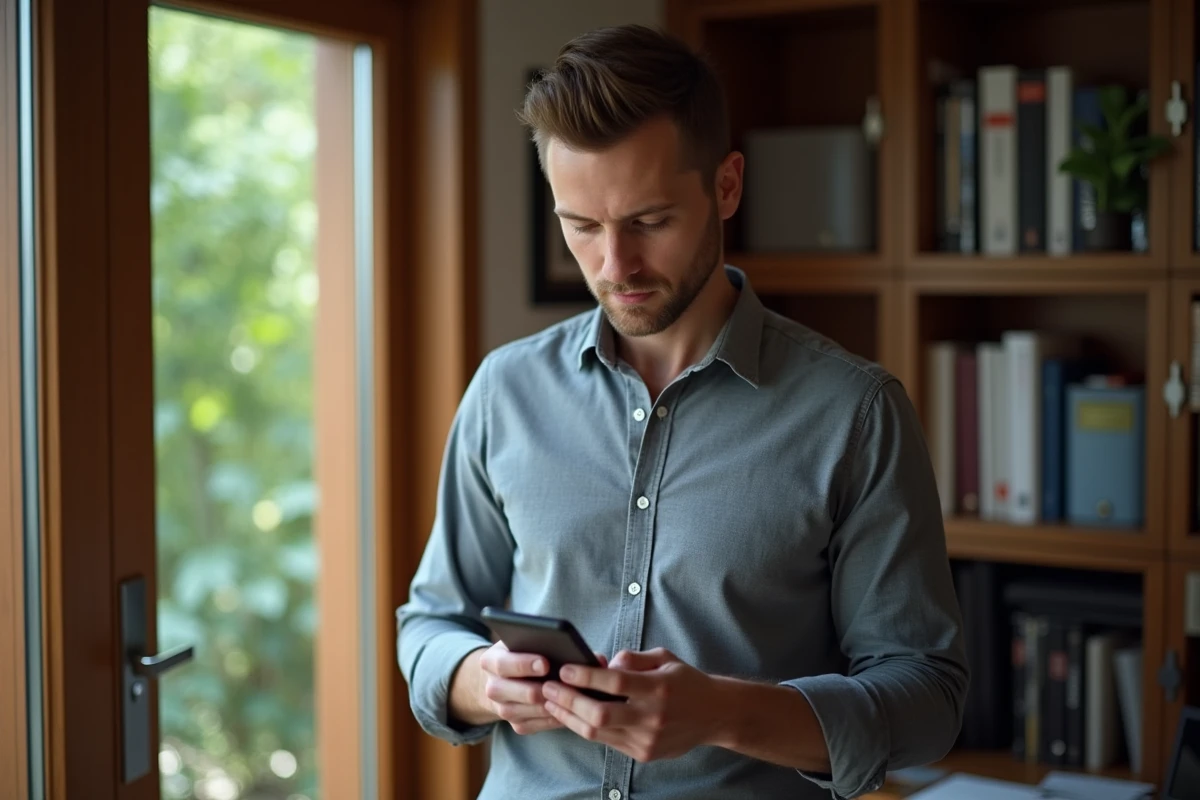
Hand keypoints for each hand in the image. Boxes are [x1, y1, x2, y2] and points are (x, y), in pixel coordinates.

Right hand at [477, 641, 607, 735]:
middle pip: (518, 692)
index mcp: (491, 661)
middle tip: (566, 684)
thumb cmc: (523, 653)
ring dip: (555, 703)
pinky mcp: (517, 725)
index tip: (547, 663)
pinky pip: (540, 724)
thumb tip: (597, 658)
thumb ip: (553, 643)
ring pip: (532, 710)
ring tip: (577, 695)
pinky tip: (573, 707)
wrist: (502, 680)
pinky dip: (558, 715)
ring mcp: (503, 710)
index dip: (525, 664)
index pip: (504, 664)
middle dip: (544, 688)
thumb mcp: (527, 641)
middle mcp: (492, 688)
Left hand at [541, 647, 718, 761]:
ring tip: (551, 701)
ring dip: (569, 716)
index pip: (615, 683)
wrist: (714, 715)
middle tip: (547, 687)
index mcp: (659, 689)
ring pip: (598, 732)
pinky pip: (607, 741)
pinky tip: (572, 715)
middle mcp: (653, 717)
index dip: (586, 676)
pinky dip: (586, 727)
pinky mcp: (643, 754)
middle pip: (600, 715)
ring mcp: (647, 740)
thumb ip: (632, 659)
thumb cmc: (685, 681)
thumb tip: (602, 665)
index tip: (563, 669)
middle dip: (568, 701)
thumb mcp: (664, 658)